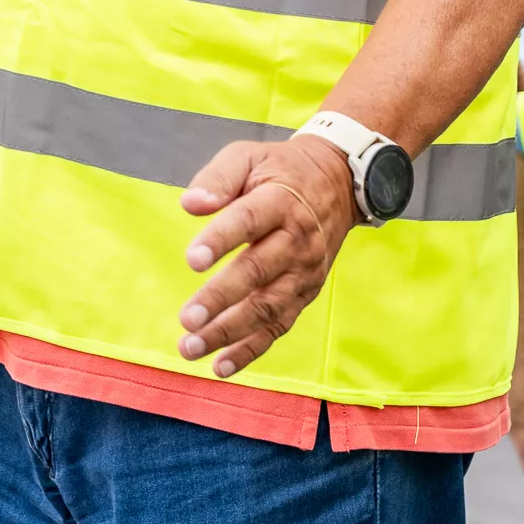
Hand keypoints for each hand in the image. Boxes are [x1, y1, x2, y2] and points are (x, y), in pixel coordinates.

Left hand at [175, 136, 359, 376]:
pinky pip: (279, 326)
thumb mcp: (247, 157)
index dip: (220, 241)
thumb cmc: (278, 171)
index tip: (191, 260)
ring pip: (268, 307)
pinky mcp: (305, 293)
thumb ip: (217, 179)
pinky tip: (220, 366)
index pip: (248, 222)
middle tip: (187, 319)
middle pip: (258, 272)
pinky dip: (251, 349)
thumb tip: (190, 204)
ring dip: (230, 332)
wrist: (337, 184)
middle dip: (221, 299)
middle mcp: (297, 241)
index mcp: (280, 202)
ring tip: (191, 346)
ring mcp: (304, 272)